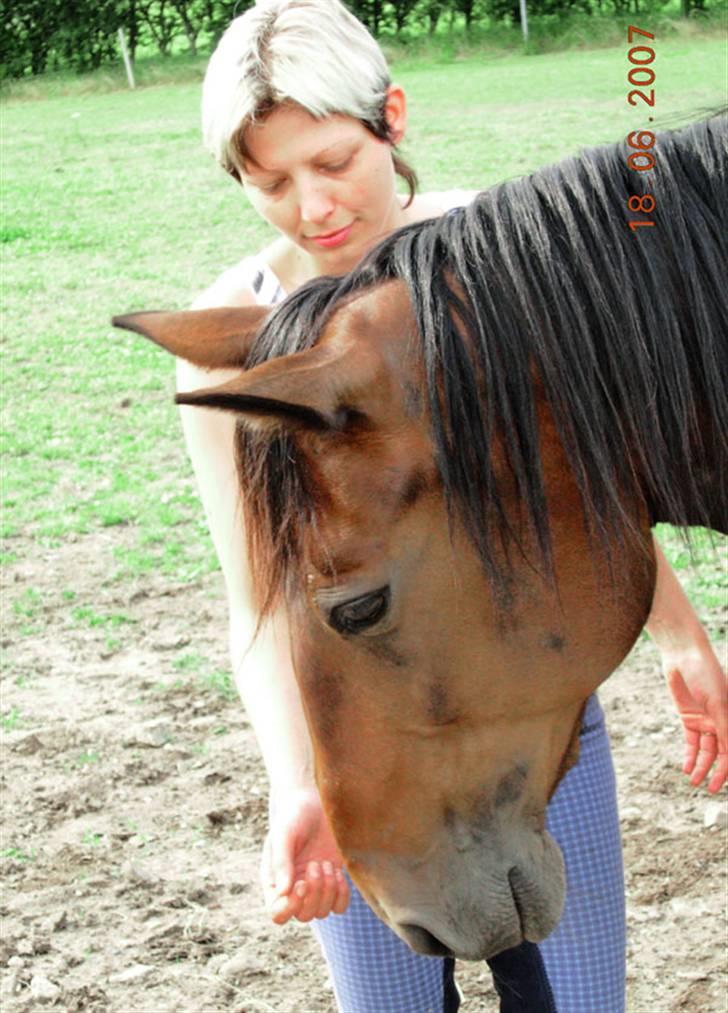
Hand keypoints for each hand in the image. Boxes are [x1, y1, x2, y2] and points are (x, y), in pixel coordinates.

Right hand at [260, 786, 349, 924]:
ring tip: (326, 863)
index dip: (290, 907)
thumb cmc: (295, 816)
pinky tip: (339, 872)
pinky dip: (341, 895)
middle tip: (316, 864)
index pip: (277, 912)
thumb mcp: (284, 835)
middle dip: (313, 893)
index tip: (302, 884)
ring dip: (327, 890)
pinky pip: (339, 907)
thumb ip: (281, 863)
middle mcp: (294, 889)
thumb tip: (284, 893)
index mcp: (275, 881)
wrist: (317, 803)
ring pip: (321, 912)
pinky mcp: (333, 882)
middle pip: (303, 915)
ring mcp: (315, 887)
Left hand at [663, 642, 726, 793]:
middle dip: (716, 772)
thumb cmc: (705, 674)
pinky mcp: (688, 717)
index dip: (727, 769)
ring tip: (694, 781)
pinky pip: (691, 741)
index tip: (720, 783)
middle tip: (710, 789)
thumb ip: (724, 727)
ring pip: (705, 750)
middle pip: (720, 753)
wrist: (684, 655)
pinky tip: (687, 767)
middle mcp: (720, 722)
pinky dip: (690, 755)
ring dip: (701, 766)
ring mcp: (704, 720)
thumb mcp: (716, 702)